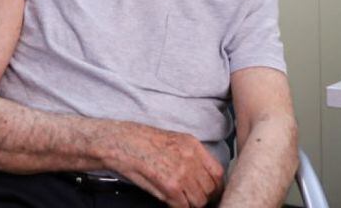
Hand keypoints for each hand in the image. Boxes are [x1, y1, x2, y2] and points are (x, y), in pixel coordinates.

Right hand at [108, 124, 223, 207]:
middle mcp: (190, 158)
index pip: (218, 173)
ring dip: (191, 204)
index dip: (215, 187)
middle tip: (192, 199)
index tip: (210, 192)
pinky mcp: (170, 186)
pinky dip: (179, 207)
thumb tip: (201, 178)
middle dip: (203, 197)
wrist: (121, 142)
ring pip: (199, 201)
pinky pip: (183, 206)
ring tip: (180, 200)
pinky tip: (171, 202)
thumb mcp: (173, 140)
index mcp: (193, 145)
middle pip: (210, 189)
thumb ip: (191, 156)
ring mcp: (181, 173)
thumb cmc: (142, 140)